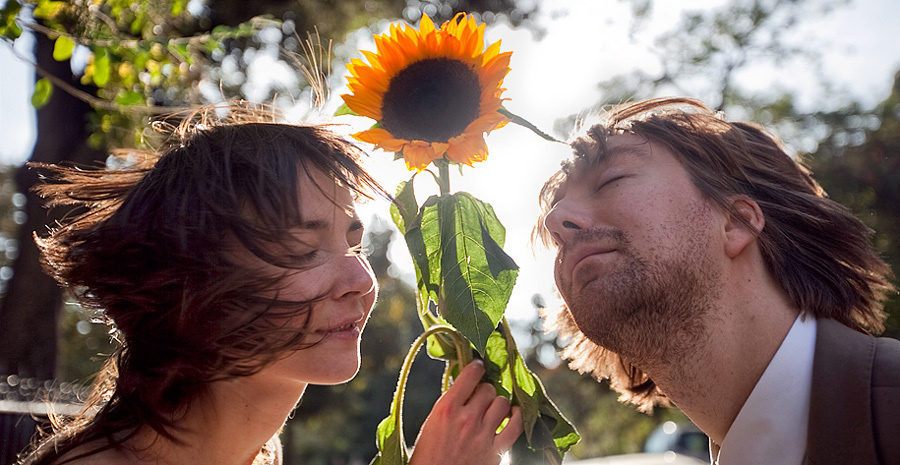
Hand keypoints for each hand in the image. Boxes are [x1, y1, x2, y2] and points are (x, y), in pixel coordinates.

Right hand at [409, 360, 523, 464]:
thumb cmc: (428, 455)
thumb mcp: (432, 422)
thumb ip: (450, 403)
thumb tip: (466, 385)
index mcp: (447, 408)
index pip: (470, 374)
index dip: (476, 368)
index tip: (478, 367)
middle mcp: (467, 418)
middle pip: (488, 389)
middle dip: (484, 391)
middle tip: (480, 397)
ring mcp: (483, 434)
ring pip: (502, 403)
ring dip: (498, 404)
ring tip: (492, 409)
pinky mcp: (496, 450)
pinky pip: (516, 425)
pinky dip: (517, 417)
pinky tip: (513, 414)